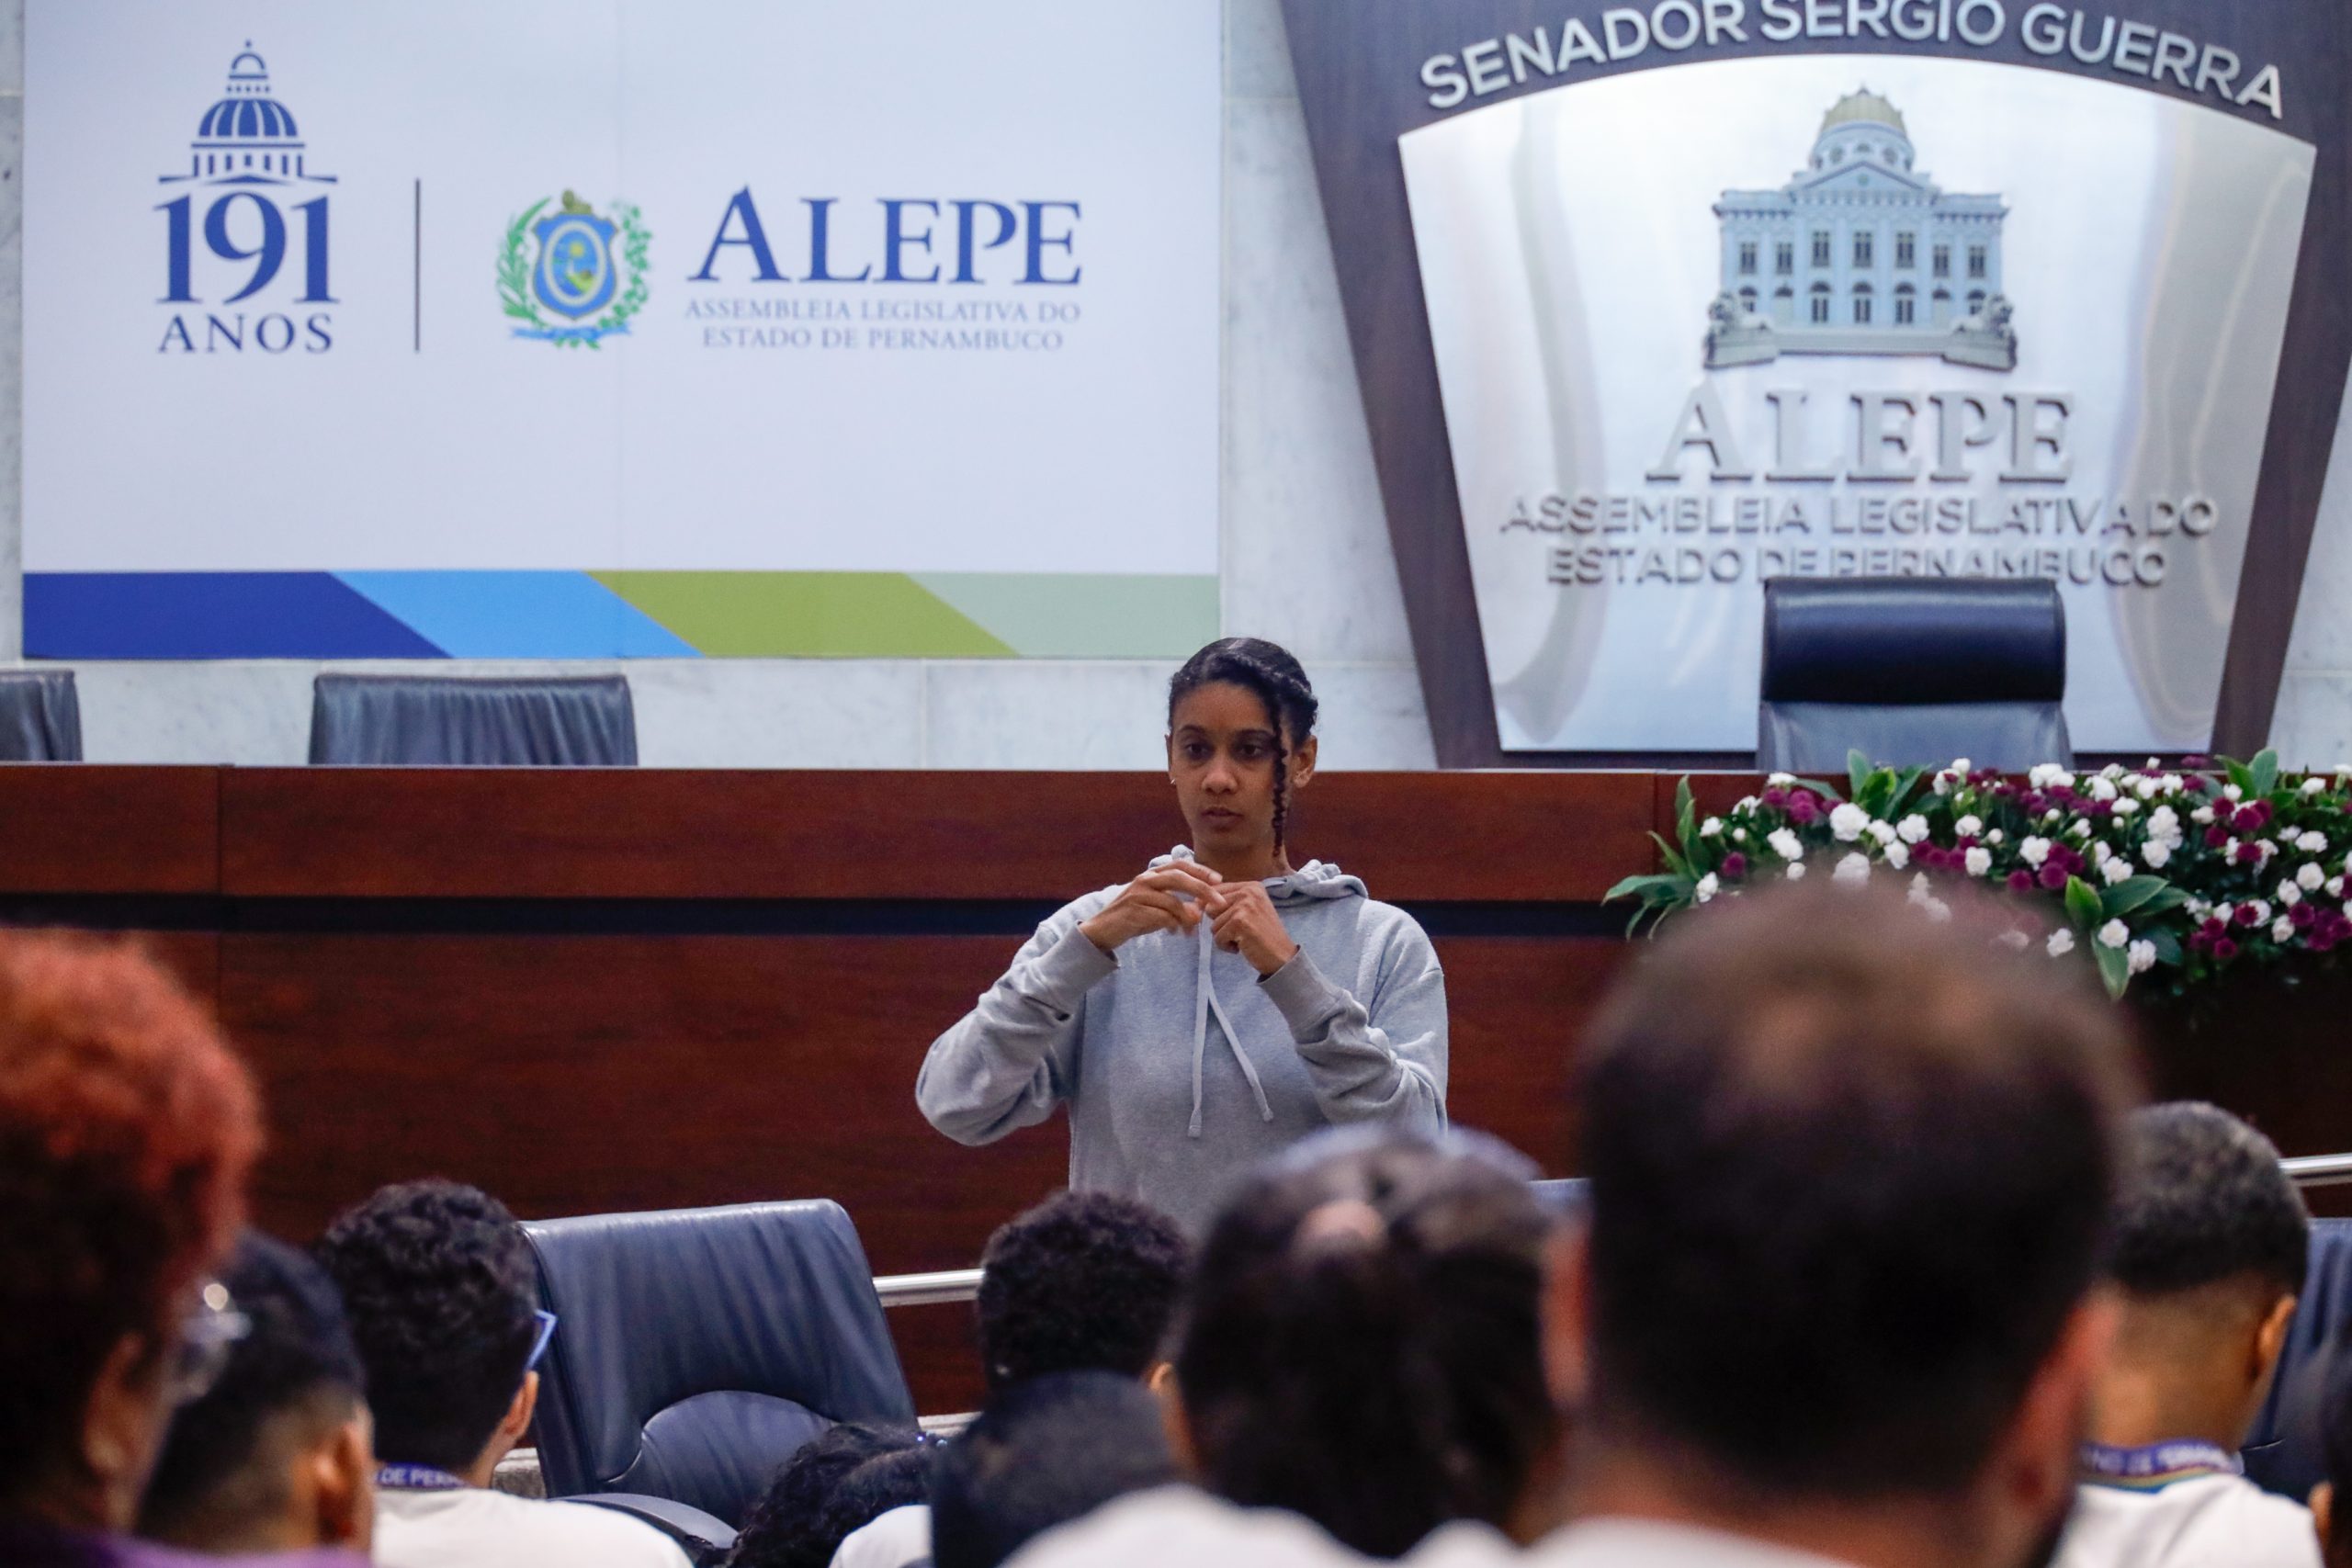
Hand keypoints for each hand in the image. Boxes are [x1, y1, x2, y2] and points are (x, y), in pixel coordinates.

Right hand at [1079, 861, 1224, 952]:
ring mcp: (1138, 894)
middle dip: (1202, 889)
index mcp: (1152, 874)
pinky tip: (1174, 932)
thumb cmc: (1135, 916)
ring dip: (1188, 916)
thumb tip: (1200, 910)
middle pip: (1179, 878)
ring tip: (1193, 928)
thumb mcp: (1157, 905)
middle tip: (1219, 902)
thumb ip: (1177, 903)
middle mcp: (1145, 879)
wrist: (1104, 929)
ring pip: (1172, 901)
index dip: (1201, 870)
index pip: (1180, 865)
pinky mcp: (1133, 911)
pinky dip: (1173, 925)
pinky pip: (1161, 917)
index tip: (1219, 880)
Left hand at [1207, 882, 1298, 976]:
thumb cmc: (1262, 936)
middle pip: (1211, 907)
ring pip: (1213, 924)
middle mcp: (1249, 891)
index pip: (1216, 891)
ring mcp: (1245, 905)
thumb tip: (1196, 901)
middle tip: (1241, 931)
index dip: (1217, 911)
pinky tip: (1243, 946)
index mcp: (1251, 886)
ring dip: (1224, 937)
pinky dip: (1226, 946)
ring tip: (1243, 939)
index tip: (1233, 922)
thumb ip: (1227, 902)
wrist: (1282, 957)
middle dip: (1220, 924)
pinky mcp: (1240, 921)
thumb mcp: (1248, 911)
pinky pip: (1217, 936)